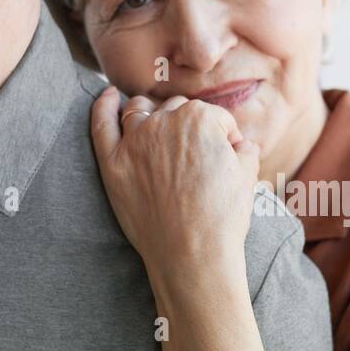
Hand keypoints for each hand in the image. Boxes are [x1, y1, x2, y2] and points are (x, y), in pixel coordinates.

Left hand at [90, 88, 261, 276]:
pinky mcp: (113, 162)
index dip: (224, 137)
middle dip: (188, 126)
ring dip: (150, 112)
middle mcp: (164, 122)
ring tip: (158, 129)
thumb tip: (242, 144)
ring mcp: (135, 140)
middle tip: (195, 156)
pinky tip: (107, 95)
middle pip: (176, 110)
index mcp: (200, 117)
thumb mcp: (247, 177)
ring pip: (140, 109)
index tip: (227, 157)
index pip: (214, 117)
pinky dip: (103, 105)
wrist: (192, 255)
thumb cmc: (222, 218)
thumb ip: (245, 150)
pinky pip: (102, 123)